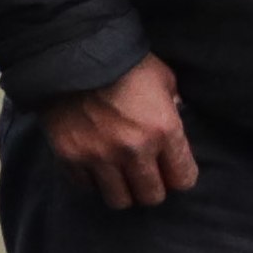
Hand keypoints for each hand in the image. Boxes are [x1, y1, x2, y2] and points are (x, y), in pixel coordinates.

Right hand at [48, 54, 199, 208]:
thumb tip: (175, 117)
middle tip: (143, 173)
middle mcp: (134, 150)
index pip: (183, 179)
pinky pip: (85, 186)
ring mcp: (99, 156)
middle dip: (151, 186)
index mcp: (164, 130)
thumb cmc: (122, 62)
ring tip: (117, 175)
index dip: (178, 176)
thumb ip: (172, 105)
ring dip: (121, 189)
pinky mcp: (69, 156)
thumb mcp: (163, 78)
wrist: (69, 52)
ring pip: (119, 200)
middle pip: (151, 196)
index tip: (170, 169)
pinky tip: (92, 163)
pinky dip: (90, 179)